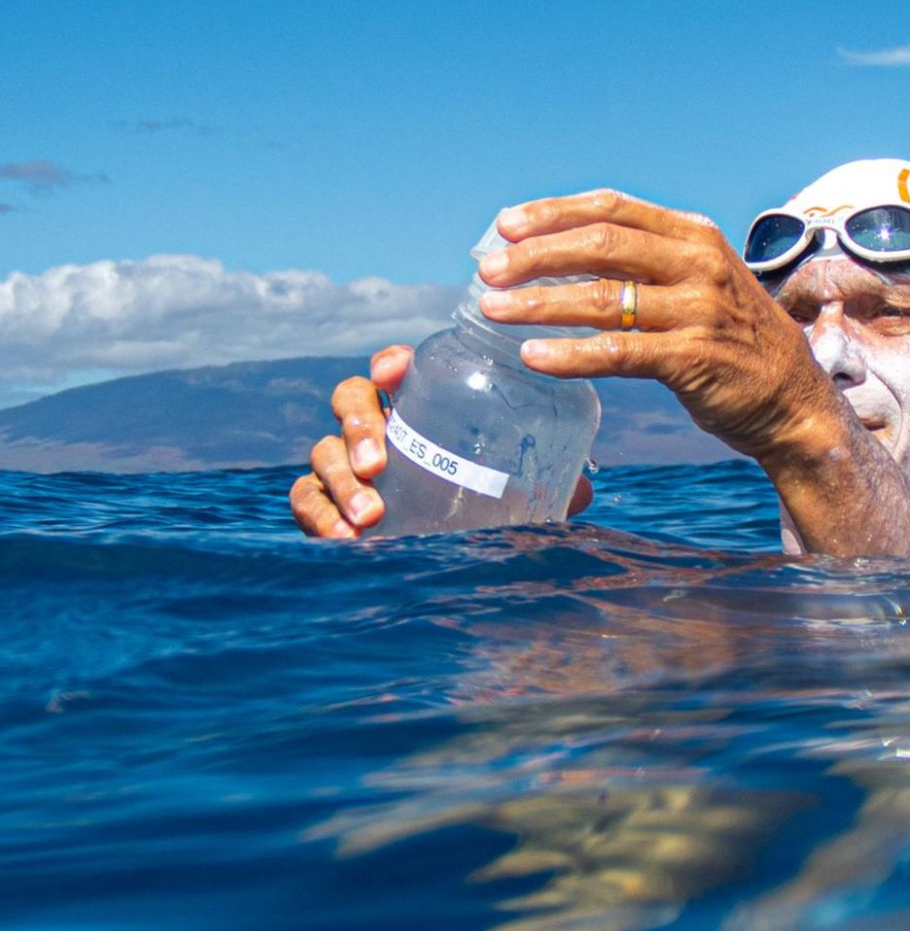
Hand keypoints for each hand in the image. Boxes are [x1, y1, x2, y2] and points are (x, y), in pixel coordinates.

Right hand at [289, 345, 592, 537]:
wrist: (438, 567)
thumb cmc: (479, 513)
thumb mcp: (515, 496)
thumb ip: (546, 487)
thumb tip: (583, 492)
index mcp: (419, 410)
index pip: (396, 370)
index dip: (390, 363)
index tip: (395, 372)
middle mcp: (377, 429)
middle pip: (350, 401)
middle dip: (358, 424)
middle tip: (377, 462)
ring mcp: (346, 465)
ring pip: (323, 450)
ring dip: (340, 478)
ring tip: (370, 515)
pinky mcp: (323, 503)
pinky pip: (306, 498)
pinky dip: (319, 516)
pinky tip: (342, 537)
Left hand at [476, 189, 840, 462]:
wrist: (793, 400)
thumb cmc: (735, 343)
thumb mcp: (702, 284)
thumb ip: (650, 267)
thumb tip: (569, 259)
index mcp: (694, 236)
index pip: (612, 207)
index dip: (553, 213)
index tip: (506, 226)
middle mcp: (698, 264)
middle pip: (599, 243)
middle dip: (535, 255)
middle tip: (488, 272)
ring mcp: (697, 310)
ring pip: (601, 297)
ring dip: (538, 303)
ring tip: (493, 312)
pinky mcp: (693, 359)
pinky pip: (617, 352)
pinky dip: (570, 355)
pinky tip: (533, 357)